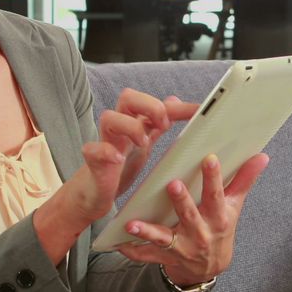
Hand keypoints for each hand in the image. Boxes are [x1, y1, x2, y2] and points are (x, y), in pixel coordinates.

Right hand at [65, 91, 197, 224]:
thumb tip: (174, 99)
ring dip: (129, 126)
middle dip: (148, 105)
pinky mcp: (93, 160)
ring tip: (143, 143)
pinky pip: (92, 148)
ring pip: (109, 117)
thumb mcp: (143, 143)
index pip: (157, 105)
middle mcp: (119, 127)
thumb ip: (157, 123)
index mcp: (134, 123)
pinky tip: (118, 160)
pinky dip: (106, 151)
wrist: (95, 193)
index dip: (178, 107)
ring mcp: (105, 142)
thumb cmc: (119, 166)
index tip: (199, 111)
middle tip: (164, 125)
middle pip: (128, 98)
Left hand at [115, 152, 269, 285]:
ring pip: (163, 238)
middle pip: (190, 215)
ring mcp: (181, 247)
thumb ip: (244, 180)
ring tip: (132, 224)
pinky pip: (146, 256)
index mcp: (217, 217)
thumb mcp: (234, 206)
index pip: (217, 194)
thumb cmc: (220, 228)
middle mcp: (200, 233)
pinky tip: (117, 245)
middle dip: (182, 202)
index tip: (210, 158)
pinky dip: (132, 252)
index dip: (214, 178)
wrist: (210, 267)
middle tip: (173, 185)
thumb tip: (262, 156)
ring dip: (147, 232)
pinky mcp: (165, 257)